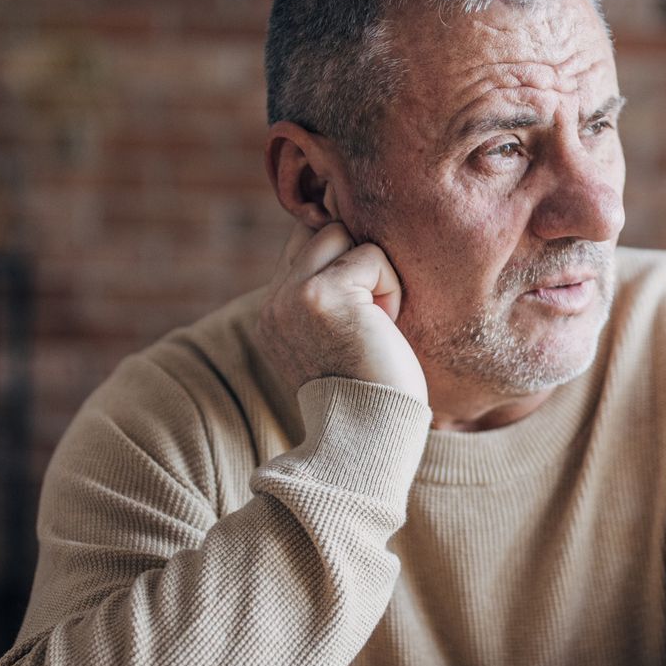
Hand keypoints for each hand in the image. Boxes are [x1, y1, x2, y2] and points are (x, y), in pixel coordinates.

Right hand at [254, 210, 427, 404]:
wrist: (371, 434)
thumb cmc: (373, 391)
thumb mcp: (337, 336)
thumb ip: (329, 292)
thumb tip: (347, 233)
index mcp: (274, 314)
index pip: (302, 245)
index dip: (342, 257)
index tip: (366, 302)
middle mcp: (274, 303)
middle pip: (321, 230)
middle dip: (358, 261)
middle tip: (373, 316)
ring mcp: (292, 296)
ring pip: (342, 234)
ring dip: (374, 273)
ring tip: (377, 321)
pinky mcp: (320, 293)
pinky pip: (372, 257)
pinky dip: (391, 289)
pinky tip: (384, 326)